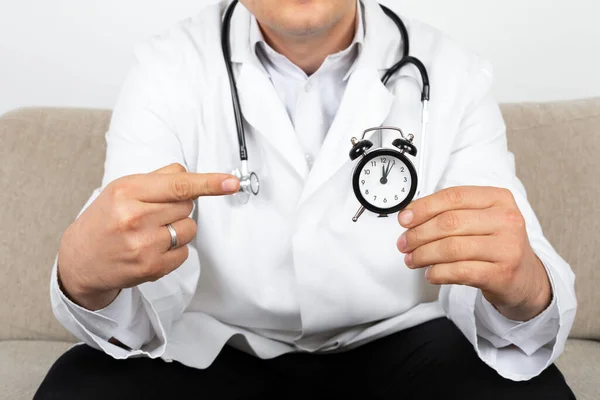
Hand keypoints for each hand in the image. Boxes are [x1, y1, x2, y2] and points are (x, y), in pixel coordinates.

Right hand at [57, 163, 239, 310]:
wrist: (79, 260)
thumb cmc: (105, 220)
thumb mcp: (122, 189)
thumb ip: (158, 179)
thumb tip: (191, 175)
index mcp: (127, 191)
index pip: (179, 185)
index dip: (209, 183)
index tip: (231, 182)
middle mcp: (135, 217)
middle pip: (188, 205)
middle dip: (177, 206)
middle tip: (153, 213)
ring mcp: (144, 245)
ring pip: (190, 228)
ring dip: (178, 228)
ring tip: (151, 232)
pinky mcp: (151, 267)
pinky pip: (185, 252)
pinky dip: (174, 249)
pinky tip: (152, 248)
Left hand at [396, 186, 551, 320]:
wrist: (525, 277)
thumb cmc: (496, 244)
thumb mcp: (481, 219)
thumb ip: (451, 212)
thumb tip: (410, 216)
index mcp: (498, 199)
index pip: (453, 197)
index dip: (423, 207)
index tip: (404, 219)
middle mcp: (506, 220)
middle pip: (449, 223)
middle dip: (418, 234)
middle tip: (404, 243)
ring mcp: (507, 247)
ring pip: (452, 248)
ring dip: (423, 255)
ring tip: (412, 259)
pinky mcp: (502, 274)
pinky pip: (460, 272)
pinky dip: (438, 273)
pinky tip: (431, 273)